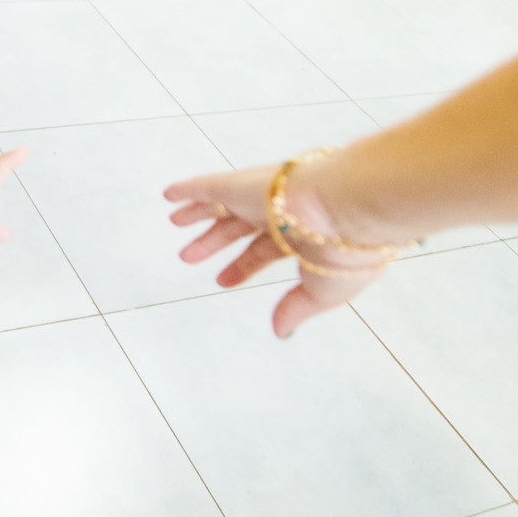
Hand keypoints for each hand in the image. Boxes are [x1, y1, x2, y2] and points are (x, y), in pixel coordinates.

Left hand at [164, 167, 385, 338]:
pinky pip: (208, 185)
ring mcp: (261, 198)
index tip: (222, 280)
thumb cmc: (346, 251)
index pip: (264, 252)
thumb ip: (296, 308)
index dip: (241, 267)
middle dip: (214, 242)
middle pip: (238, 229)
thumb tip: (281, 331)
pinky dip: (188, 189)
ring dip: (197, 215)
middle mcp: (282, 214)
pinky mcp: (242, 185)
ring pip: (221, 206)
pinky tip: (169, 195)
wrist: (348, 209)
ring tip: (174, 221)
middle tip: (189, 256)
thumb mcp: (321, 291)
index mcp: (304, 237)